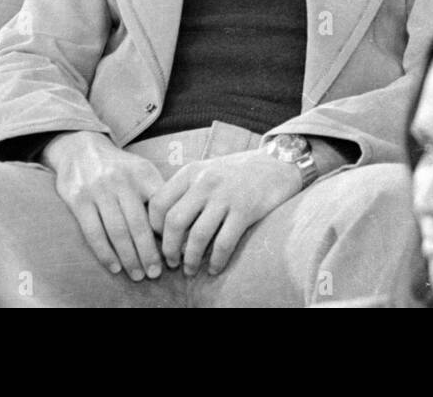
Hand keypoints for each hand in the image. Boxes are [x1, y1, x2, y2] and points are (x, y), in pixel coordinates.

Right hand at [43, 131, 165, 280]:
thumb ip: (159, 194)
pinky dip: (105, 252)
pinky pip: (93, 232)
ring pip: (117, 231)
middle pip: (139, 224)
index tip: (178, 251)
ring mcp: (99, 190)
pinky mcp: (79, 199)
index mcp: (144, 174)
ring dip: (129, 257)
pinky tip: (114, 266)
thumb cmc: (121, 168)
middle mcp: (122, 181)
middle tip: (156, 273)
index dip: (170, 231)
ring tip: (138, 274)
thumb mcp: (144, 171)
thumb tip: (181, 227)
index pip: (161, 206)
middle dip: (149, 252)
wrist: (82, 149)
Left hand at [149, 150, 301, 276]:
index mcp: (191, 172)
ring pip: (198, 236)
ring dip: (191, 260)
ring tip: (190, 270)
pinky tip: (215, 268)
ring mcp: (226, 196)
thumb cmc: (239, 171)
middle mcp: (205, 182)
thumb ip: (187, 189)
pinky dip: (217, 260)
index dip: (154, 227)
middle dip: (169, 249)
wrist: (278, 162)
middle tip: (172, 262)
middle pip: (174, 222)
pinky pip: (224, 243)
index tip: (160, 240)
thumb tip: (167, 224)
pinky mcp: (246, 210)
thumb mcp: (207, 170)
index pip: (158, 203)